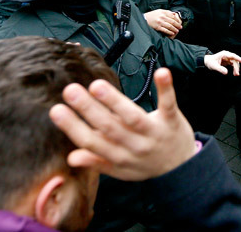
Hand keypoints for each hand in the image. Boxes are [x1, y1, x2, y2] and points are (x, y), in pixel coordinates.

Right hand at [49, 68, 195, 180]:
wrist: (183, 169)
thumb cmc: (147, 164)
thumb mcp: (121, 168)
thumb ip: (98, 162)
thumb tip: (71, 157)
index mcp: (119, 157)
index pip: (92, 142)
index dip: (73, 127)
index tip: (56, 110)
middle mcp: (136, 146)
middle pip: (109, 127)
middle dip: (88, 109)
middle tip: (70, 90)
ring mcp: (155, 133)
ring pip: (132, 117)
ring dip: (115, 101)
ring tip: (97, 86)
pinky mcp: (172, 121)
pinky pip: (168, 104)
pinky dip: (166, 88)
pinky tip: (161, 72)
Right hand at [144, 9, 182, 37]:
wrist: (144, 18)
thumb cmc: (153, 15)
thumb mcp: (159, 11)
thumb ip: (167, 12)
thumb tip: (174, 14)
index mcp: (163, 12)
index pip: (173, 16)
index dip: (177, 20)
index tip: (180, 23)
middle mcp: (162, 16)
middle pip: (172, 21)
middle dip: (177, 25)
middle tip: (180, 27)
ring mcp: (160, 22)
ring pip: (170, 26)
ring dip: (174, 29)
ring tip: (177, 31)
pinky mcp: (157, 27)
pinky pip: (165, 30)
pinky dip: (169, 32)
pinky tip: (172, 33)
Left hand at [204, 50, 240, 75]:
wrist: (207, 62)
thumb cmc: (210, 62)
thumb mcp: (214, 66)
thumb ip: (220, 69)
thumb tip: (226, 72)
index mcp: (224, 54)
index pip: (233, 56)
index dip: (238, 58)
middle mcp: (227, 55)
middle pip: (235, 60)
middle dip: (236, 67)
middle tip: (237, 74)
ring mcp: (228, 58)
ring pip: (235, 63)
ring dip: (236, 68)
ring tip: (236, 74)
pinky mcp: (228, 61)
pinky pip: (233, 64)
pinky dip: (234, 69)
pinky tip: (235, 73)